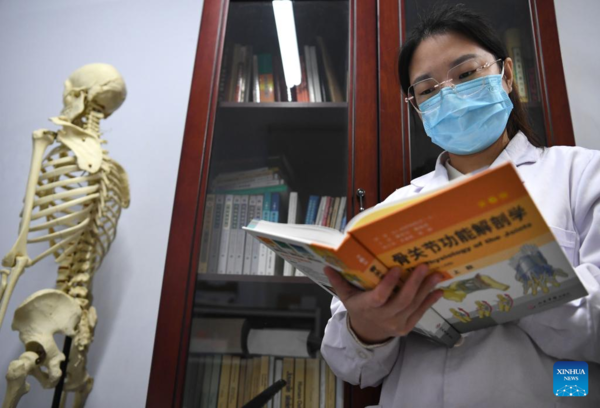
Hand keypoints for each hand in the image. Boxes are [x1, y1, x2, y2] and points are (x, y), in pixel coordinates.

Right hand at [324, 264, 443, 343]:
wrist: (367, 332)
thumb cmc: (357, 308)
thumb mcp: (346, 296)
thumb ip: (338, 282)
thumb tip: (327, 266)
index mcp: (368, 307)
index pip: (379, 297)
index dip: (388, 284)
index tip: (397, 268)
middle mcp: (384, 317)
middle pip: (402, 300)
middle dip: (414, 283)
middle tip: (424, 266)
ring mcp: (397, 324)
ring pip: (414, 305)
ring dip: (426, 289)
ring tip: (437, 274)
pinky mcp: (407, 327)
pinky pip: (420, 313)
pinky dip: (430, 301)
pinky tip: (438, 290)